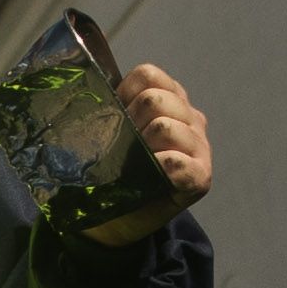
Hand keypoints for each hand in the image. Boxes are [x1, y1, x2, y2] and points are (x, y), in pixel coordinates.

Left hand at [86, 64, 213, 247]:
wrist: (111, 220)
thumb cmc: (109, 170)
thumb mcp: (107, 130)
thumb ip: (107, 103)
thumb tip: (84, 67)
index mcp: (171, 100)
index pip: (148, 76)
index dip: (123, 96)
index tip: (115, 119)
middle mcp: (191, 119)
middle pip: (155, 100)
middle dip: (130, 122)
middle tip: (123, 147)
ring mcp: (200, 147)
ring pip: (164, 127)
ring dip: (141, 148)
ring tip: (134, 164)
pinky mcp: (202, 177)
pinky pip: (177, 162)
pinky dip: (158, 168)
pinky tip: (150, 178)